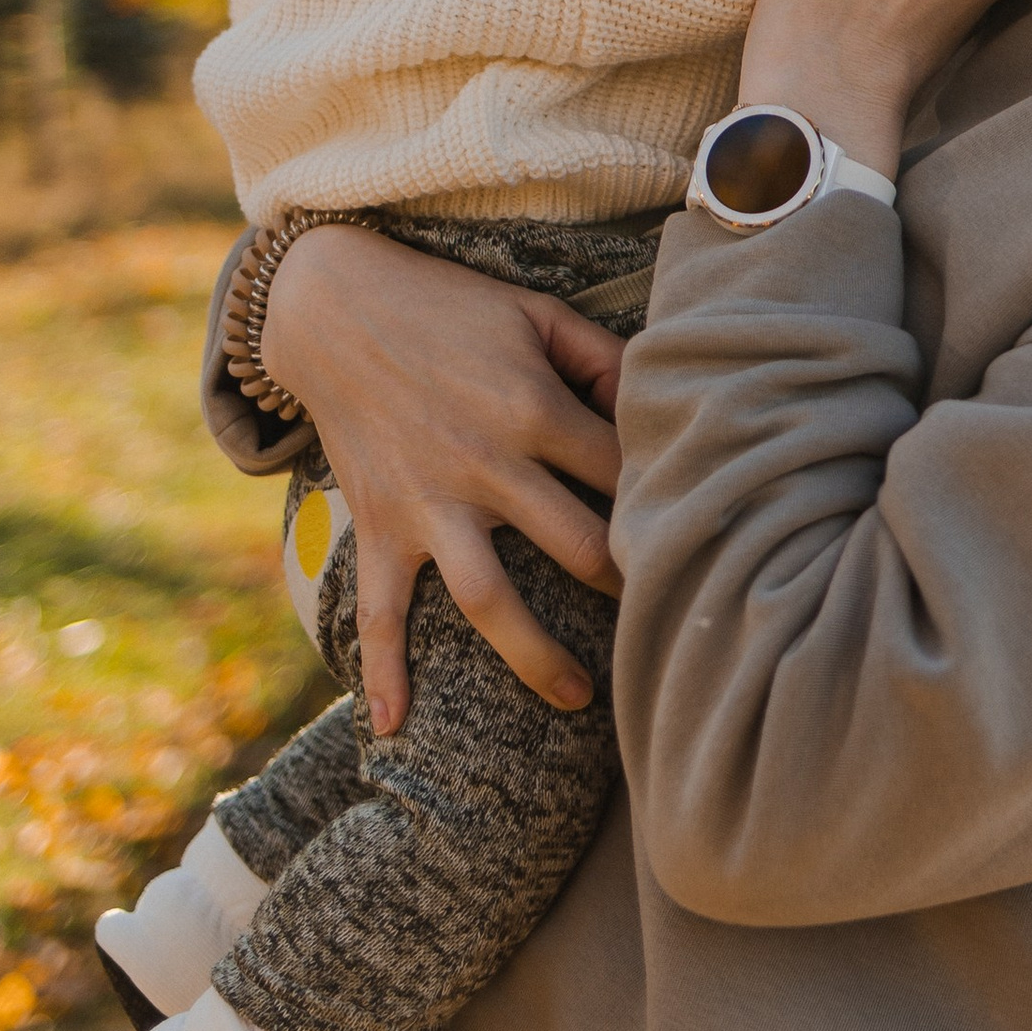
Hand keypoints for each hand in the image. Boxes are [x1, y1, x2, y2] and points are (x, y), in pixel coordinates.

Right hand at [262, 223, 628, 736]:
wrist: (331, 306)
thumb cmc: (448, 306)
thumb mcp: (536, 312)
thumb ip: (604, 356)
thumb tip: (658, 399)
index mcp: (534, 409)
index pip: (624, 475)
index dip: (667, 503)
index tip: (700, 532)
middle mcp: (485, 465)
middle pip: (579, 548)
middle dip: (630, 587)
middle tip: (669, 619)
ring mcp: (428, 504)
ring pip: (490, 601)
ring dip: (538, 658)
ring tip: (580, 699)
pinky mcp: (379, 526)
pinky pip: (377, 611)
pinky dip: (381, 671)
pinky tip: (391, 725)